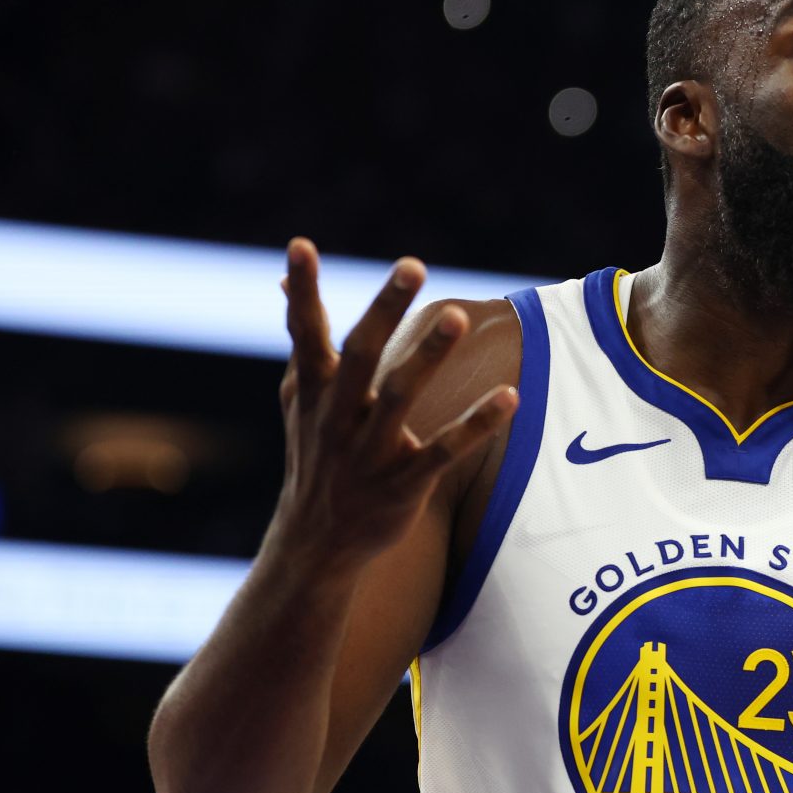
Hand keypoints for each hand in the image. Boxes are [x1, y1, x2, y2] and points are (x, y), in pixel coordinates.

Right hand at [275, 238, 517, 564]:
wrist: (315, 546)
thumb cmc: (315, 459)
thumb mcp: (298, 401)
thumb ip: (300, 340)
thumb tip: (281, 279)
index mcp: (314, 393)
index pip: (305, 333)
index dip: (302, 291)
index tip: (299, 246)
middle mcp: (338, 417)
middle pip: (360, 355)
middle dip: (384, 309)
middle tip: (411, 264)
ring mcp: (371, 452)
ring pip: (401, 397)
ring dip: (429, 356)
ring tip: (458, 316)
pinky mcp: (405, 483)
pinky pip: (445, 451)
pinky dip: (477, 425)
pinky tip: (511, 396)